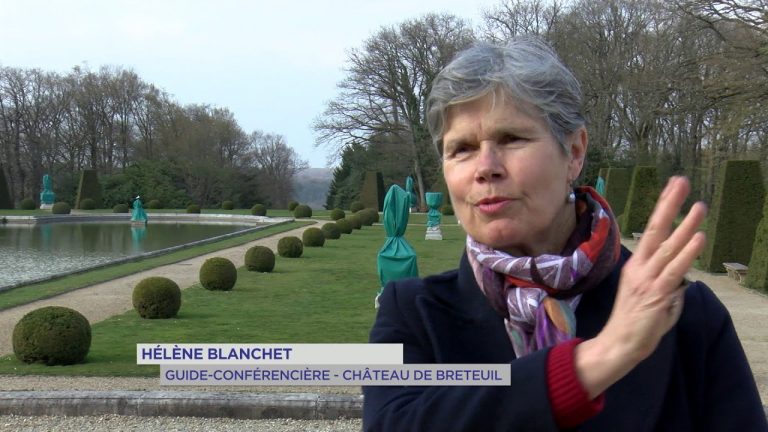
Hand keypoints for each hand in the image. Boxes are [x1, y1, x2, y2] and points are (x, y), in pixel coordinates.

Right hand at [575, 176, 706, 396]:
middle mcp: (640, 268)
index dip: (663, 209)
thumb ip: (670, 286)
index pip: (651, 231)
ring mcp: (647, 280)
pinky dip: (687, 253)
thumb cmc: (636, 324)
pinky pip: (674, 270)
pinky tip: (698, 238)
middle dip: (669, 205)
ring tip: (699, 206)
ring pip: (668, 247)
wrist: (619, 345)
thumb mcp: (654, 299)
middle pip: (655, 229)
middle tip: (680, 182)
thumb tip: (685, 280)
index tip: (672, 187)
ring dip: (685, 225)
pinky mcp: (656, 293)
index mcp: (638, 266)